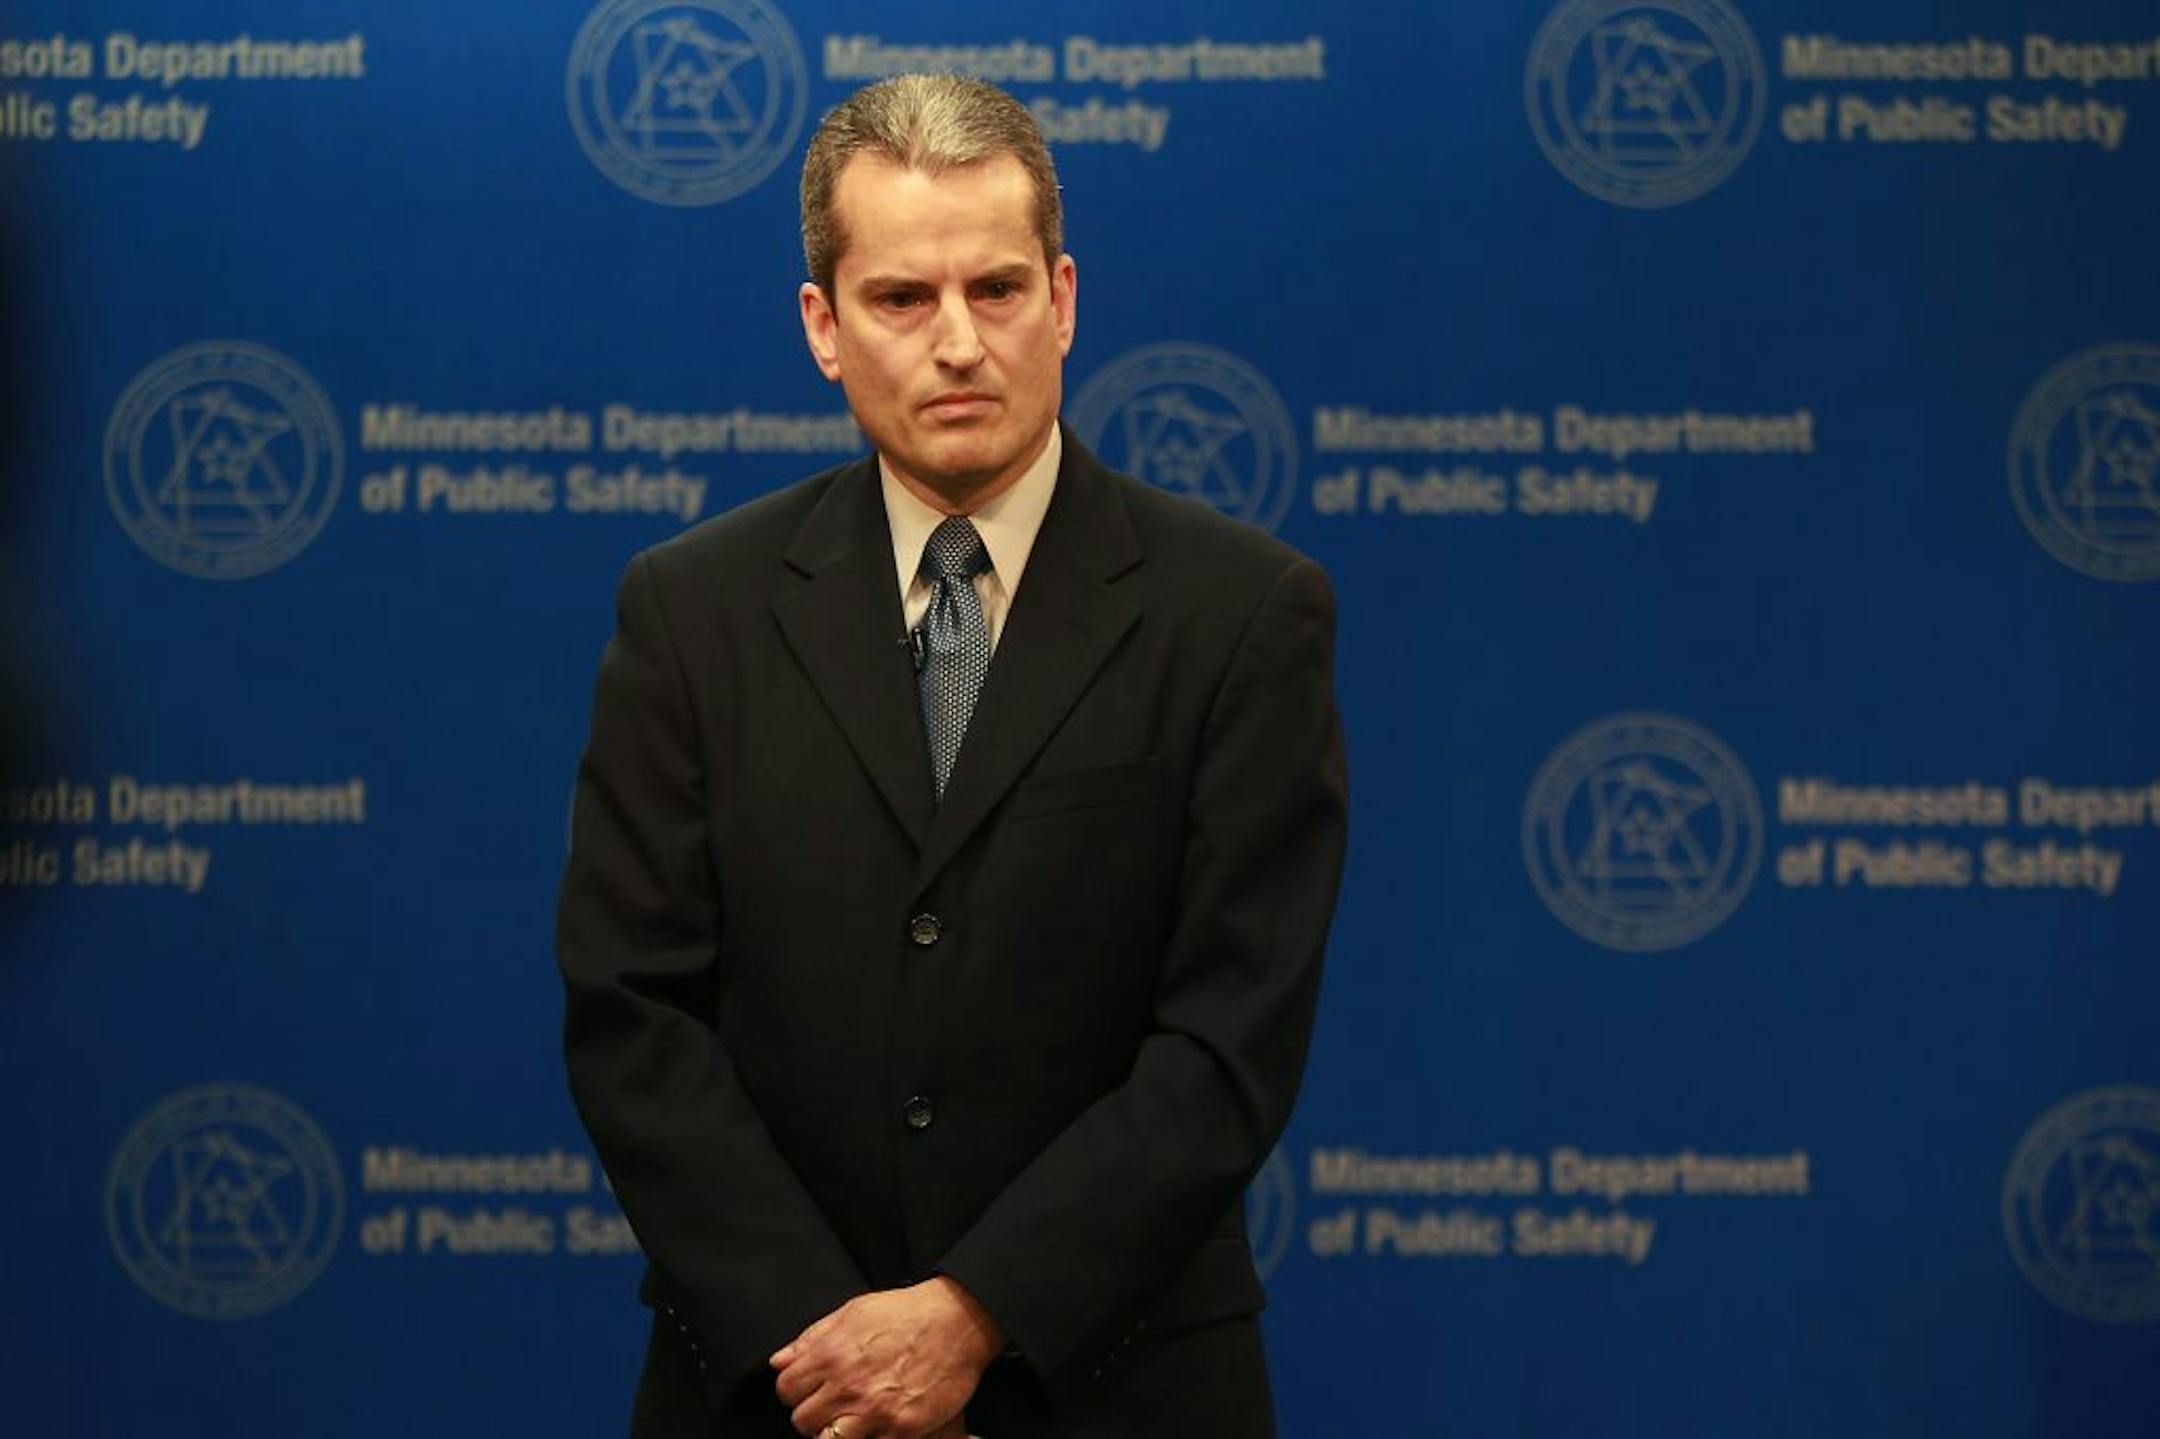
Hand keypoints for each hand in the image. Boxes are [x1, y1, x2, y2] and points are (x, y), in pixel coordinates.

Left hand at [770, 1276, 1003, 1437]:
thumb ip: (812, 1338)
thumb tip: (779, 1360)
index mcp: (831, 1354)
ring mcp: (873, 1411)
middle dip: (814, 1414)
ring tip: (854, 1418)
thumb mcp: (852, 1312)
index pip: (786, 1390)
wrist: (956, 1321)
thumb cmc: (906, 1313)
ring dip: (837, 1432)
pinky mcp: (900, 1429)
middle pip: (802, 1421)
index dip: (796, 1391)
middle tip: (834, 1405)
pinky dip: (871, 1437)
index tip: (811, 1389)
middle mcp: (847, 1385)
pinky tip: (880, 1423)